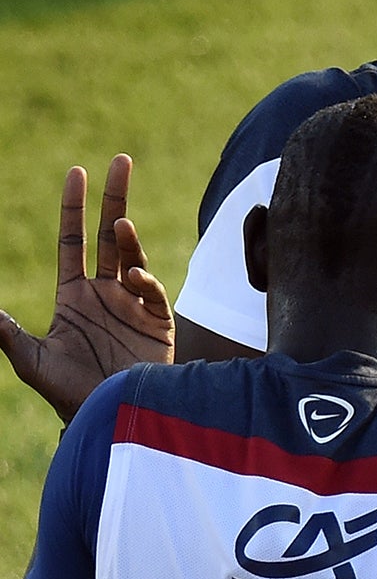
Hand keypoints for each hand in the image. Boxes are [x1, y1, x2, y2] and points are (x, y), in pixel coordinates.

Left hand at [0, 157, 172, 423]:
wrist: (109, 417)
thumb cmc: (67, 392)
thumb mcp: (30, 359)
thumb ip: (5, 332)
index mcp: (74, 295)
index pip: (73, 240)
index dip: (73, 207)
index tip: (76, 171)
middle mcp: (105, 292)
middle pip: (110, 234)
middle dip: (114, 196)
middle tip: (120, 160)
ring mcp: (133, 304)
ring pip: (132, 256)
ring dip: (127, 238)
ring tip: (120, 223)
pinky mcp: (158, 322)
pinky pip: (152, 291)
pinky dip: (144, 279)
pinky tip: (133, 277)